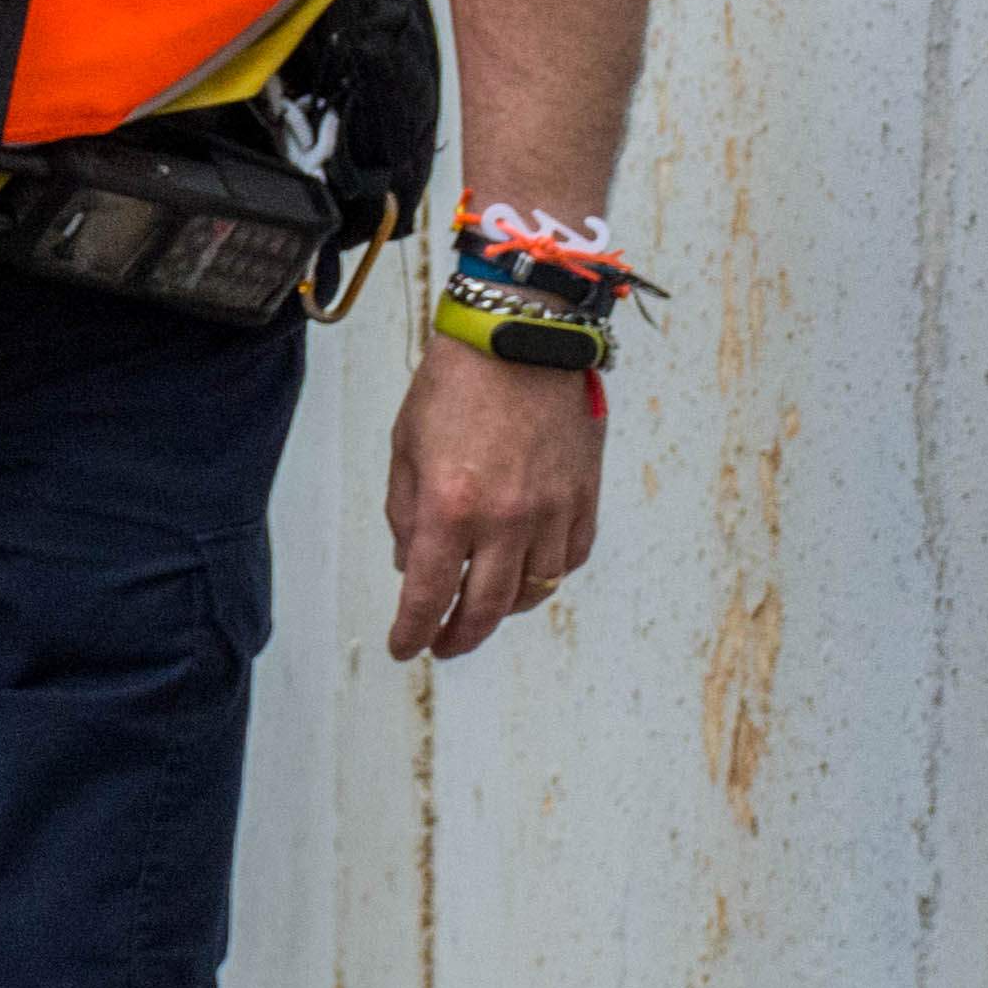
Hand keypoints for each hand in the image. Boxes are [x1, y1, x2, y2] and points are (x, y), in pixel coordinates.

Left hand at [382, 333, 603, 658]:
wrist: (518, 340)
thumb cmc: (454, 385)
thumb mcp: (405, 448)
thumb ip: (405, 514)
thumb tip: (412, 566)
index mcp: (451, 505)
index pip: (429, 594)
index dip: (412, 631)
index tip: (403, 647)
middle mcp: (506, 518)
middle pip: (486, 608)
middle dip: (459, 637)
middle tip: (442, 646)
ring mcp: (552, 511)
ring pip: (533, 590)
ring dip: (504, 610)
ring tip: (482, 611)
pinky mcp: (584, 498)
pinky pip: (569, 559)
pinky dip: (547, 576)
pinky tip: (527, 574)